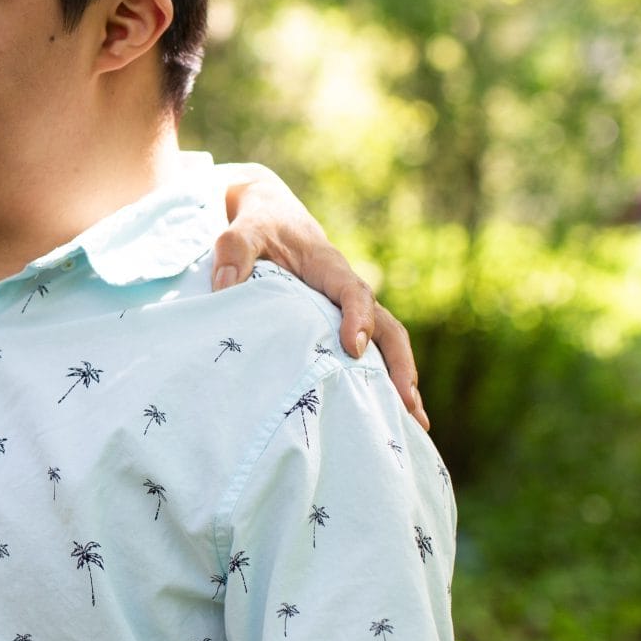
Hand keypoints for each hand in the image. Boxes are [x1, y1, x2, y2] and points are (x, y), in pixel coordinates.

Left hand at [214, 166, 428, 432]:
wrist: (269, 216)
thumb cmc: (258, 224)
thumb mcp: (240, 231)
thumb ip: (233, 253)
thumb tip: (224, 288)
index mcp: (329, 267)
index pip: (353, 292)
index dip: (358, 318)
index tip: (354, 347)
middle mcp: (347, 291)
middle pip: (388, 327)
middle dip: (401, 364)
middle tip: (408, 403)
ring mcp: (347, 311)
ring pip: (386, 345)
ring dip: (402, 381)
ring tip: (416, 424)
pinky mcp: (338, 325)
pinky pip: (369, 354)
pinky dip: (382, 382)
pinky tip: (388, 416)